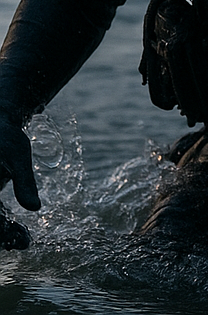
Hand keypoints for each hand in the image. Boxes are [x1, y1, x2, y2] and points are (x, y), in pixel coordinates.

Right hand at [0, 111, 38, 250]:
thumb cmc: (6, 134)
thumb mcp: (18, 153)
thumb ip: (24, 181)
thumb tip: (35, 208)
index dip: (2, 234)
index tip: (19, 242)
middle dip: (1, 236)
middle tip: (23, 242)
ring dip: (2, 234)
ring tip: (22, 239)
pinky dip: (2, 226)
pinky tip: (18, 233)